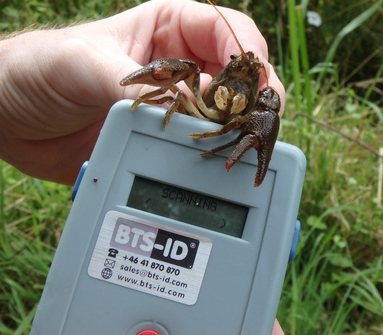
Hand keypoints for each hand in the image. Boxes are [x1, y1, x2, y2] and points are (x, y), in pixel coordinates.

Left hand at [0, 0, 283, 184]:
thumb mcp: (82, 63)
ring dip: (235, 130)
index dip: (248, 56)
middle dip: (252, 99)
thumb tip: (185, 110)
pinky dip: (211, 155)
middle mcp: (181, 66)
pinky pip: (200, 146)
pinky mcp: (165, 139)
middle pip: (238, 77)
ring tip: (234, 147)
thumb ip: (135, 84)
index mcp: (168, 29)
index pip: (227, 31)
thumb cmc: (39, 70)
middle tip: (250, 124)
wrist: (10, 118)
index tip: (253, 86)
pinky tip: (212, 165)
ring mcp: (176, 106)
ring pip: (225, 114)